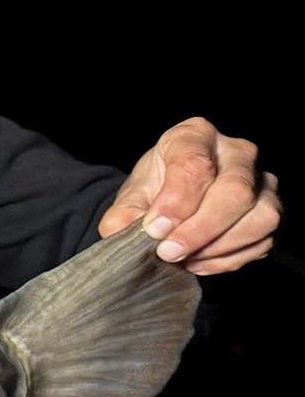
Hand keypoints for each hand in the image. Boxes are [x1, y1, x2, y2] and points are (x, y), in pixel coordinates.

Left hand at [97, 117, 281, 274]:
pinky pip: (263, 241)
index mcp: (195, 136)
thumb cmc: (156, 190)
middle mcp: (237, 152)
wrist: (174, 200)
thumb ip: (123, 215)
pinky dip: (229, 259)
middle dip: (200, 229)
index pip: (195, 165)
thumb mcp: (132, 197)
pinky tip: (200, 260)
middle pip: (235, 191)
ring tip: (184, 258)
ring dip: (217, 247)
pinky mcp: (274, 211)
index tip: (154, 229)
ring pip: (260, 218)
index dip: (176, 202)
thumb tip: (121, 232)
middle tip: (168, 252)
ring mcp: (263, 181)